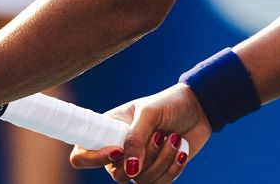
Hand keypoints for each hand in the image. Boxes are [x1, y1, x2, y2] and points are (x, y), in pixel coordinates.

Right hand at [70, 83, 210, 182]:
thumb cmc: (169, 104)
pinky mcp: (157, 173)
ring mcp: (138, 165)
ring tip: (174, 138)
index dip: (93, 158)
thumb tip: (130, 169)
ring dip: (162, 159)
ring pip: (141, 181)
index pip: (82, 154)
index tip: (117, 151)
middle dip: (144, 156)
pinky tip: (181, 149)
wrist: (198, 109)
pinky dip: (173, 167)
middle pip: (117, 174)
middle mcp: (119, 151)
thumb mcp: (149, 113)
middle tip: (159, 135)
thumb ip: (136, 139)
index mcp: (108, 131)